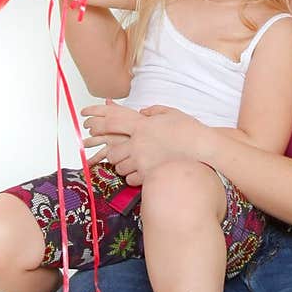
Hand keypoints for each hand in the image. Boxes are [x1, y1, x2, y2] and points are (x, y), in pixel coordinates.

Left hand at [82, 102, 205, 183]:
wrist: (204, 150)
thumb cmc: (190, 131)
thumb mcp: (171, 113)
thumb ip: (154, 111)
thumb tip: (144, 111)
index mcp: (142, 126)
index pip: (112, 123)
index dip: (98, 124)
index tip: (88, 123)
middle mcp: (139, 143)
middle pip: (112, 151)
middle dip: (112, 155)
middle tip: (116, 155)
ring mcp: (143, 160)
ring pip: (120, 167)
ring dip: (123, 166)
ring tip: (133, 165)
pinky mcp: (149, 174)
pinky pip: (131, 179)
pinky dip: (132, 178)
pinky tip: (140, 175)